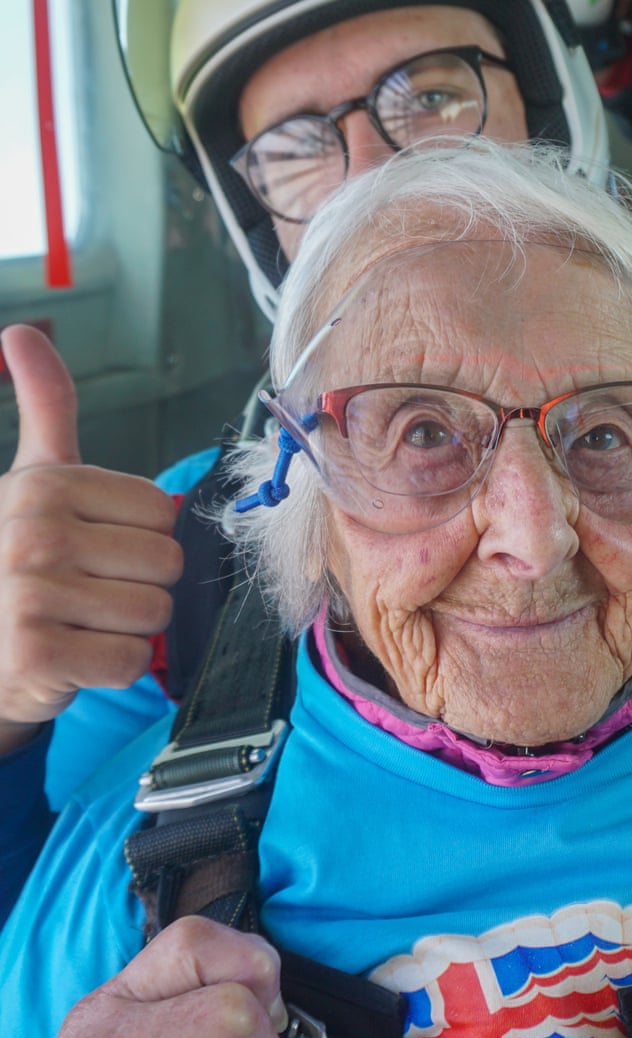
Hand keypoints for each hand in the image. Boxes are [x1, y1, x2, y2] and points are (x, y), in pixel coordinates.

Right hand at [0, 325, 182, 751]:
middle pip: (168, 563)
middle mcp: (32, 532)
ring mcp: (28, 593)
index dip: (142, 542)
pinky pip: (129, 661)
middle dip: (140, 587)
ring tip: (78, 624)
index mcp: (44, 486)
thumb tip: (20, 332)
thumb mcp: (31, 483)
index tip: (94, 552)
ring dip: (126, 629)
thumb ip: (44, 410)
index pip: (166, 515)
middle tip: (88, 595)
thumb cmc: (20, 566)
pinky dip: (111, 668)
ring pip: (154, 613)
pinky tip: (71, 659)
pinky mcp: (34, 652)